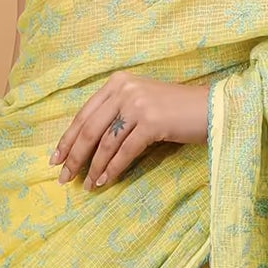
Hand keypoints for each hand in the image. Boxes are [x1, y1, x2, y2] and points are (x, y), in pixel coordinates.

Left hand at [50, 70, 208, 188]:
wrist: (212, 108)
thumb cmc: (177, 110)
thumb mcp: (142, 102)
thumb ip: (117, 112)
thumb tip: (89, 144)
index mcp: (117, 82)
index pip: (84, 114)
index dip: (67, 138)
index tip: (56, 158)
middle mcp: (124, 89)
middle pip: (89, 128)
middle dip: (74, 156)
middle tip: (63, 177)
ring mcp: (138, 104)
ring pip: (105, 142)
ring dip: (93, 167)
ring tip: (86, 185)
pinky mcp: (152, 122)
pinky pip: (124, 151)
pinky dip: (112, 169)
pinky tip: (105, 181)